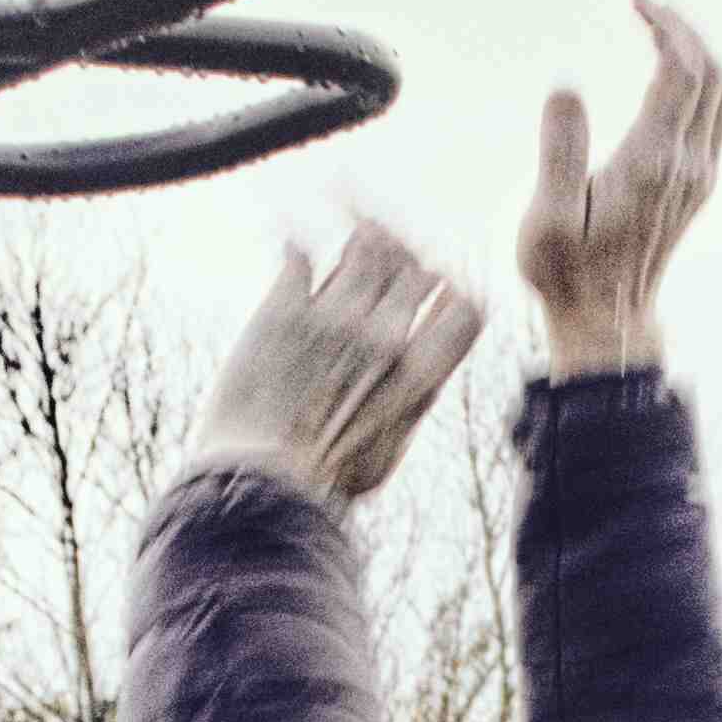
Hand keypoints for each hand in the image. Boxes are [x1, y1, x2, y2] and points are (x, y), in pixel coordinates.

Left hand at [188, 223, 487, 504]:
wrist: (257, 487)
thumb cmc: (324, 483)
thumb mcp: (389, 450)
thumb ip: (411, 401)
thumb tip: (426, 372)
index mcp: (420, 376)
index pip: (465, 304)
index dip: (452, 293)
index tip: (436, 293)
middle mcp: (385, 337)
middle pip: (416, 267)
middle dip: (407, 261)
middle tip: (386, 260)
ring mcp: (334, 317)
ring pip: (368, 244)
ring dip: (363, 235)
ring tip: (350, 234)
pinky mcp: (283, 308)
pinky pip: (301, 251)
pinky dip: (301, 241)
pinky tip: (295, 241)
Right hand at [519, 0, 721, 378]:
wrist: (606, 319)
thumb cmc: (567, 272)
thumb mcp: (548, 217)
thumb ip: (560, 150)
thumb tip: (567, 88)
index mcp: (651, 162)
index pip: (680, 70)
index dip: (666, 24)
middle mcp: (686, 165)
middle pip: (710, 73)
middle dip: (684, 28)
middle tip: (646, 3)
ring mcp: (698, 177)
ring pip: (720, 93)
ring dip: (697, 52)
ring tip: (658, 28)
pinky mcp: (697, 186)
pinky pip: (714, 116)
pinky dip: (699, 81)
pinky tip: (669, 73)